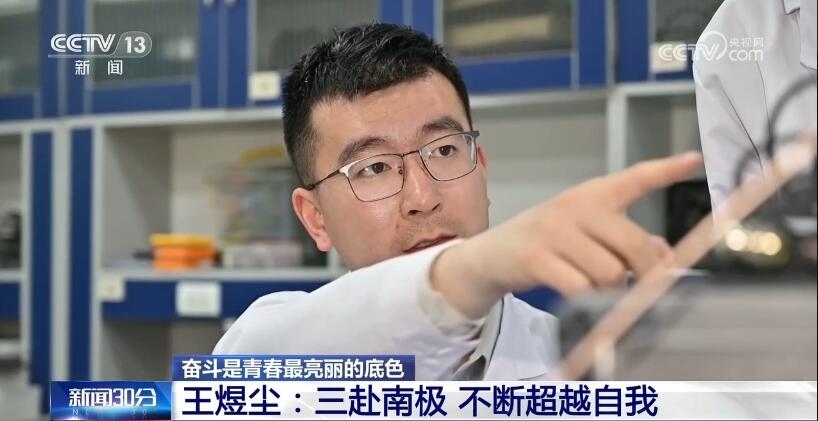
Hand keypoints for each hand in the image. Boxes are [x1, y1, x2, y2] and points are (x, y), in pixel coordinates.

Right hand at [432, 152, 701, 318]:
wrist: (488, 256)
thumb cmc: (544, 246)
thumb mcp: (583, 235)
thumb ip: (625, 242)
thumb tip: (664, 256)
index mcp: (592, 195)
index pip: (635, 178)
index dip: (667, 170)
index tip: (694, 160)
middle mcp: (576, 206)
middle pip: (634, 244)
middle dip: (647, 273)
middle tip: (646, 289)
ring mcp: (555, 231)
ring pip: (611, 272)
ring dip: (612, 292)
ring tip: (601, 292)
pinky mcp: (537, 257)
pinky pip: (582, 287)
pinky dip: (590, 301)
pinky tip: (584, 300)